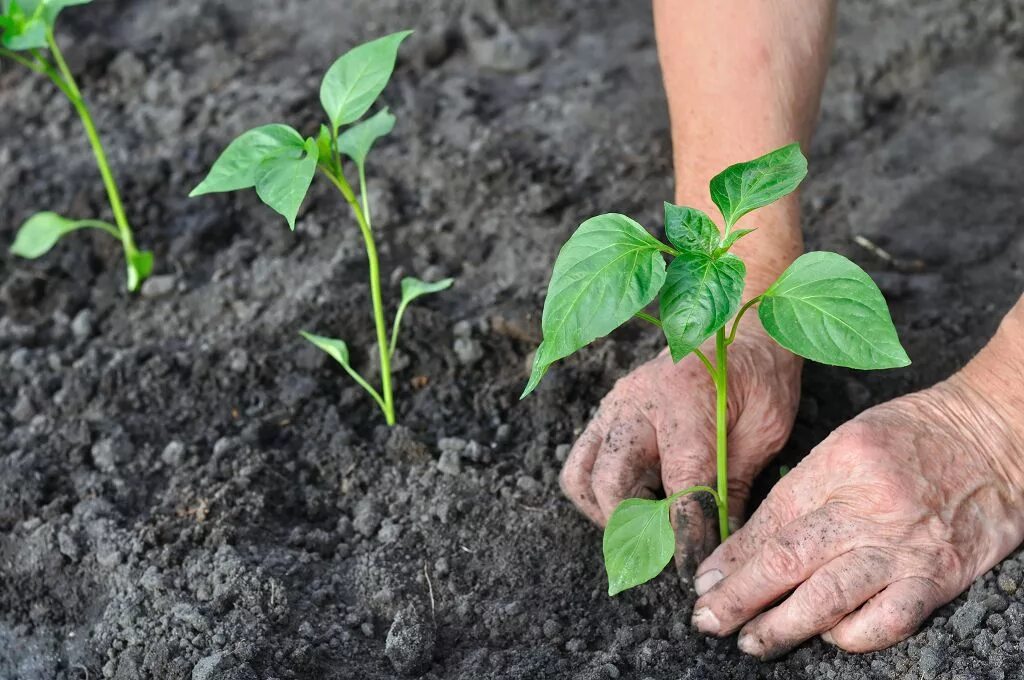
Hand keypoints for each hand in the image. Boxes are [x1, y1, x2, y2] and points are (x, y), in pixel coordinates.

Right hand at [560, 320, 801, 575]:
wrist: (738, 328)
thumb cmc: (759, 377)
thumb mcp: (765, 431)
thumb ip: (736, 485)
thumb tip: (722, 544)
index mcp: (686, 403)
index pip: (680, 484)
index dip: (685, 534)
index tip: (690, 571)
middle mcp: (638, 403)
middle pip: (611, 484)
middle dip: (636, 529)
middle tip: (664, 553)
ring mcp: (614, 407)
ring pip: (581, 476)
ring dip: (606, 513)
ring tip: (644, 528)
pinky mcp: (605, 414)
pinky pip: (581, 462)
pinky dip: (599, 493)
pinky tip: (636, 502)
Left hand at [691, 373, 1023, 656]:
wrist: (996, 434)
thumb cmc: (914, 435)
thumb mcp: (845, 445)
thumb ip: (800, 493)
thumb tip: (748, 545)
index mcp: (835, 466)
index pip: (770, 522)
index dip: (732, 558)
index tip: (706, 583)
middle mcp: (865, 507)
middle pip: (788, 560)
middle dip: (740, 597)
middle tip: (708, 620)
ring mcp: (903, 546)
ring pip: (828, 597)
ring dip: (783, 626)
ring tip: (752, 642)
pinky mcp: (938, 576)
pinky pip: (888, 620)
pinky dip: (853, 636)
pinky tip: (831, 636)